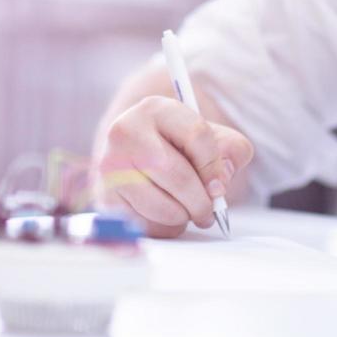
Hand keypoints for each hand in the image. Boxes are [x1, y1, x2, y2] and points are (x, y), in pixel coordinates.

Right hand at [93, 96, 254, 237]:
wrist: (133, 156)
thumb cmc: (177, 147)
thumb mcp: (210, 137)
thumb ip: (231, 150)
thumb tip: (220, 181)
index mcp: (156, 109)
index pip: (196, 136)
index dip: (214, 167)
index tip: (218, 186)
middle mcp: (126, 131)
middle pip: (178, 176)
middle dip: (201, 201)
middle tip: (208, 211)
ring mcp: (110, 164)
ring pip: (161, 206)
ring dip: (182, 217)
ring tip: (185, 210)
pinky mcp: (105, 197)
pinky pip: (145, 225)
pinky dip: (163, 228)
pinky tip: (164, 215)